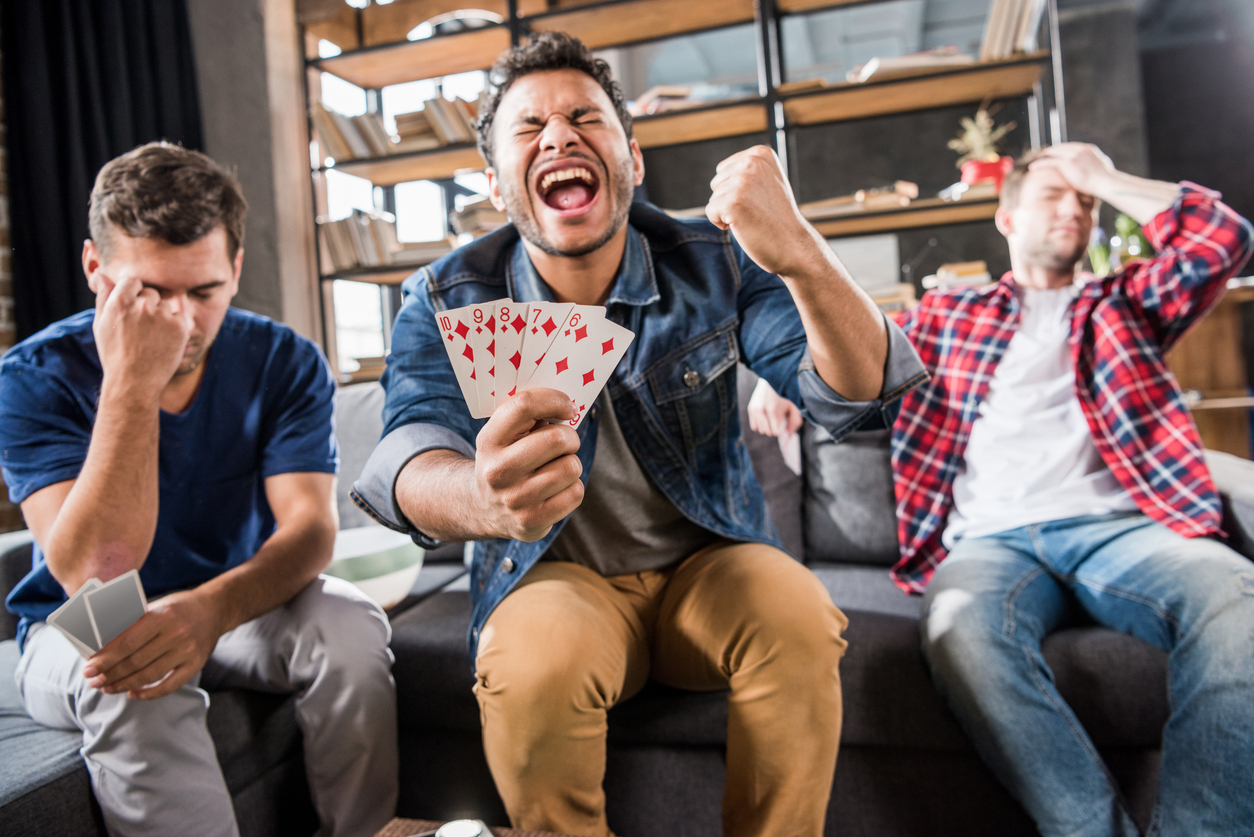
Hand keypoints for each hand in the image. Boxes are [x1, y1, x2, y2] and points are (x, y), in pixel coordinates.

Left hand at [81, 588, 224, 699]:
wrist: (215, 609)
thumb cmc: (178, 607)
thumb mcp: (156, 606)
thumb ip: (132, 624)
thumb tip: (100, 646)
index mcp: (162, 616)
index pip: (127, 642)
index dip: (105, 658)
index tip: (89, 668)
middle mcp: (176, 634)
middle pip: (135, 661)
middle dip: (110, 674)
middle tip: (93, 681)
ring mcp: (188, 651)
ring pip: (149, 675)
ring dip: (124, 685)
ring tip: (107, 688)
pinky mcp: (196, 664)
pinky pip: (169, 685)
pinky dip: (148, 694)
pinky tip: (133, 694)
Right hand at [91, 272, 192, 398]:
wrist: (134, 382)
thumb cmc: (114, 353)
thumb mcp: (101, 324)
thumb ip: (104, 297)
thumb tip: (101, 275)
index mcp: (120, 301)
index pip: (133, 282)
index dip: (133, 295)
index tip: (132, 311)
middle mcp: (143, 304)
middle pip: (151, 293)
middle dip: (148, 307)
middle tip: (141, 331)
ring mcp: (163, 315)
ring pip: (166, 306)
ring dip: (162, 317)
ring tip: (151, 339)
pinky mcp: (181, 326)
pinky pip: (180, 317)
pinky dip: (175, 327)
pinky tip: (164, 342)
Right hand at [474, 389, 583, 541]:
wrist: (483, 508)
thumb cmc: (505, 459)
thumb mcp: (502, 435)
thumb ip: (527, 416)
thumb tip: (567, 405)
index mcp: (489, 441)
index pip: (524, 405)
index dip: (554, 400)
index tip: (567, 407)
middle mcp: (497, 471)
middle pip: (557, 439)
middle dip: (569, 437)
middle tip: (565, 442)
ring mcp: (514, 500)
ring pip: (571, 467)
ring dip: (570, 464)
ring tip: (556, 468)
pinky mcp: (531, 522)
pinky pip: (575, 493)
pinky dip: (572, 488)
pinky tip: (556, 489)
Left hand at [706, 146, 825, 279]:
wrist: (793, 245)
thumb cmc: (778, 219)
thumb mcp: (768, 182)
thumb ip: (748, 171)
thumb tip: (720, 170)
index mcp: (760, 154)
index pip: (724, 170)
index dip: (736, 191)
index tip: (760, 199)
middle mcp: (752, 162)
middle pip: (716, 183)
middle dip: (730, 201)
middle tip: (757, 211)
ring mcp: (742, 182)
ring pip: (713, 199)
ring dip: (728, 214)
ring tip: (753, 218)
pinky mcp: (732, 202)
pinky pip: (710, 212)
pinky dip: (722, 224)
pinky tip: (744, 226)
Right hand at [747, 377, 802, 438]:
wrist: (772, 380)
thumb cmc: (786, 395)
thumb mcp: (794, 407)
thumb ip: (794, 423)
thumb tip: (788, 436)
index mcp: (772, 409)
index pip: (774, 432)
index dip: (780, 431)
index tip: (783, 425)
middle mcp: (760, 410)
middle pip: (767, 432)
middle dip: (773, 430)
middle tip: (778, 422)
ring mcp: (754, 409)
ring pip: (760, 430)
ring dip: (766, 428)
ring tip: (772, 420)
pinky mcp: (750, 409)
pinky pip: (754, 426)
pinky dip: (759, 426)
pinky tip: (765, 419)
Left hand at [1029, 143, 1116, 197]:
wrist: (1105, 182)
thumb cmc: (1106, 180)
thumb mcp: (1103, 167)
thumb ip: (1097, 163)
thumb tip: (1098, 165)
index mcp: (1089, 148)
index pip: (1071, 146)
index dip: (1062, 150)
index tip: (1056, 154)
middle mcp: (1080, 149)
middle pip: (1061, 147)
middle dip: (1052, 151)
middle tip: (1043, 155)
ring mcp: (1074, 154)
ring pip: (1054, 153)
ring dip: (1044, 156)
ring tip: (1036, 160)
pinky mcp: (1067, 162)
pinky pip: (1050, 162)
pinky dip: (1040, 164)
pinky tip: (1033, 167)